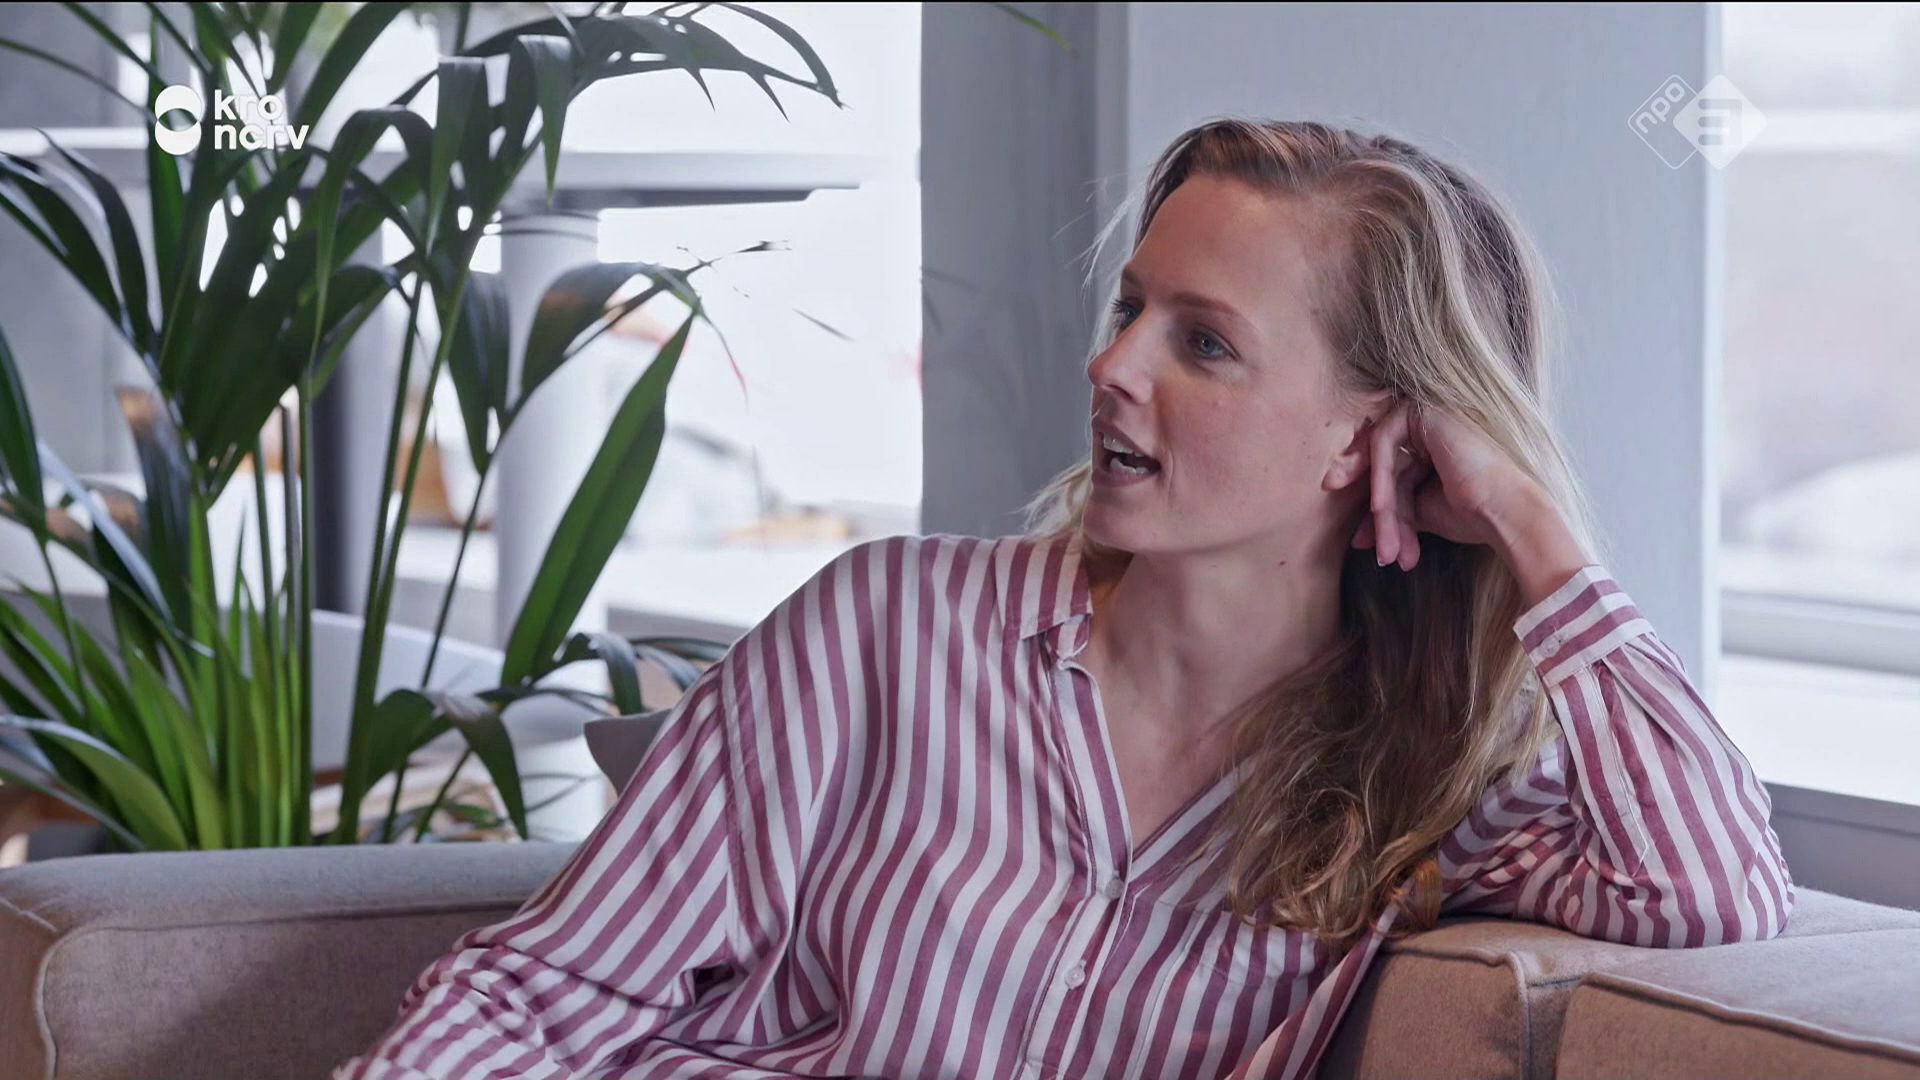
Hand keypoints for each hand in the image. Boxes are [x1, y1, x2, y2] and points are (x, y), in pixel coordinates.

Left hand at [1350, 401, 1541, 571]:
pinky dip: (1380, 478)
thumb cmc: (1473, 515)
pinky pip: (1385, 442)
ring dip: (1383, 511)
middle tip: (1368, 547)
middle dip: (1378, 516)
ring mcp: (1429, 416)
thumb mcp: (1419, 513)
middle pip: (1386, 472)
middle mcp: (1430, 428)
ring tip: (1389, 548)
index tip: (1366, 544)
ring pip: (1384, 464)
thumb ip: (1389, 514)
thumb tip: (1356, 539)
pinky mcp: (1426, 411)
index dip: (1377, 511)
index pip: (1391, 476)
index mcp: (1433, 448)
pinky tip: (1382, 509)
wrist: (1506, 512)